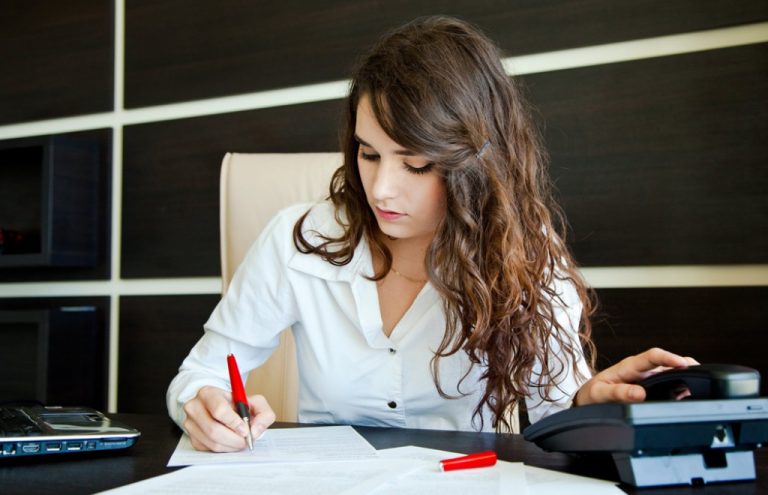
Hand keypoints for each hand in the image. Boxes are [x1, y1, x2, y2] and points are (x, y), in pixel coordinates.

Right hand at [182, 386, 275, 451]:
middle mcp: (194, 407)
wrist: (221, 408)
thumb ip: (263, 414)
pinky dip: (224, 449)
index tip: (245, 430)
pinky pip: (209, 449)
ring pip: (212, 442)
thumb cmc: (237, 404)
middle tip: (246, 441)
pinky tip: (230, 442)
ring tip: (240, 441)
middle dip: (234, 439)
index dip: (234, 423)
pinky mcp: (192, 437)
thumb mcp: (255, 402)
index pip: (219, 410)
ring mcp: (190, 423)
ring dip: (231, 446)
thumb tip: (255, 431)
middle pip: (213, 430)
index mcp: (208, 393)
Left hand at [574, 347, 698, 405]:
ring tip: (701, 386)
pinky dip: (682, 387)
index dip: (669, 358)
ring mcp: (648, 377)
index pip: (652, 356)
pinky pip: (670, 383)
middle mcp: (641, 369)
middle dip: (686, 365)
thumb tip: (639, 393)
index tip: (683, 364)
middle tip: (702, 375)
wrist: (589, 399)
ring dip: (685, 376)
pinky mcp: (651, 386)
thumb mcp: (601, 394)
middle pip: (668, 362)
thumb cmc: (594, 393)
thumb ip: (618, 392)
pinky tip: (689, 395)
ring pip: (671, 372)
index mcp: (629, 366)